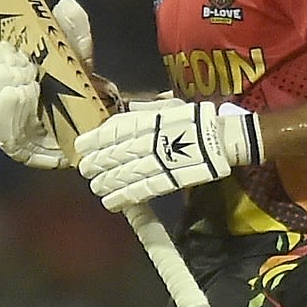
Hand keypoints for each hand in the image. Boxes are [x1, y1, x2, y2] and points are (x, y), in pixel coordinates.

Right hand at [0, 0, 100, 168]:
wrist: (97, 126)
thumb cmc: (79, 88)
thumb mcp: (76, 57)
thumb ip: (72, 33)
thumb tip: (68, 6)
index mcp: (2, 72)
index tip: (10, 47)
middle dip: (0, 68)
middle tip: (25, 66)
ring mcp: (3, 124)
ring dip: (5, 85)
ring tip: (29, 81)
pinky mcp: (16, 148)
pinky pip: (1, 128)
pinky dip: (10, 107)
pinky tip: (25, 94)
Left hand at [75, 100, 263, 211]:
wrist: (225, 138)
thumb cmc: (197, 119)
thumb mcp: (170, 104)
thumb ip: (146, 108)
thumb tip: (127, 106)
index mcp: (149, 119)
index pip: (114, 130)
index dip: (95, 140)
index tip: (81, 145)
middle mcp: (149, 139)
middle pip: (114, 154)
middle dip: (96, 163)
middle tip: (85, 169)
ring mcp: (158, 161)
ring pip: (123, 174)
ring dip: (105, 182)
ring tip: (96, 186)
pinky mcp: (169, 179)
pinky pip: (141, 190)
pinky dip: (123, 197)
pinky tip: (110, 202)